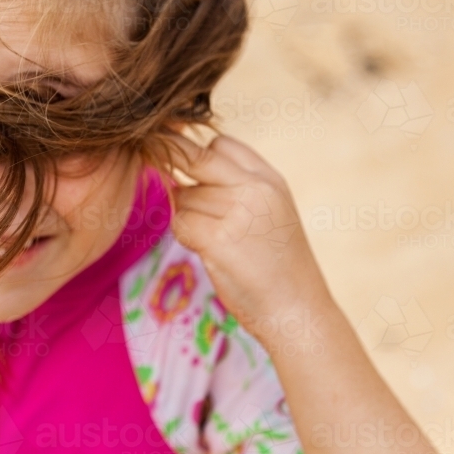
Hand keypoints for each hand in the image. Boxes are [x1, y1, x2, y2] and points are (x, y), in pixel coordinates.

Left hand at [166, 132, 331, 346]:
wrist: (296, 309)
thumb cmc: (279, 264)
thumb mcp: (272, 211)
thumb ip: (239, 186)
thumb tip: (186, 170)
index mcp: (270, 179)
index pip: (222, 144)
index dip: (201, 154)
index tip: (190, 170)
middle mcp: (255, 189)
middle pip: (196, 159)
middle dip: (173, 163)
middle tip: (157, 165)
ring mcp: (237, 212)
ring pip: (183, 196)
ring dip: (186, 215)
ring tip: (215, 240)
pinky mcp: (218, 239)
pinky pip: (180, 223)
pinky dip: (185, 236)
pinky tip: (207, 251)